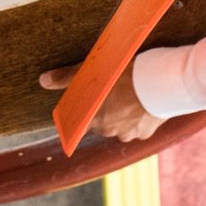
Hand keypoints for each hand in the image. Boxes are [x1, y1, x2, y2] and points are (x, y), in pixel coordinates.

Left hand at [36, 61, 160, 142]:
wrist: (162, 82)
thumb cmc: (126, 74)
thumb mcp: (94, 71)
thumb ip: (67, 78)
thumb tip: (43, 80)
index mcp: (94, 119)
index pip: (81, 123)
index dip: (84, 112)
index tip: (89, 102)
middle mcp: (110, 132)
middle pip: (101, 123)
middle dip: (105, 110)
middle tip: (112, 90)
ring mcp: (129, 134)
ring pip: (120, 125)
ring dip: (122, 114)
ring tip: (128, 94)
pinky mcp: (146, 134)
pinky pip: (138, 127)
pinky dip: (138, 117)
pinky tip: (142, 102)